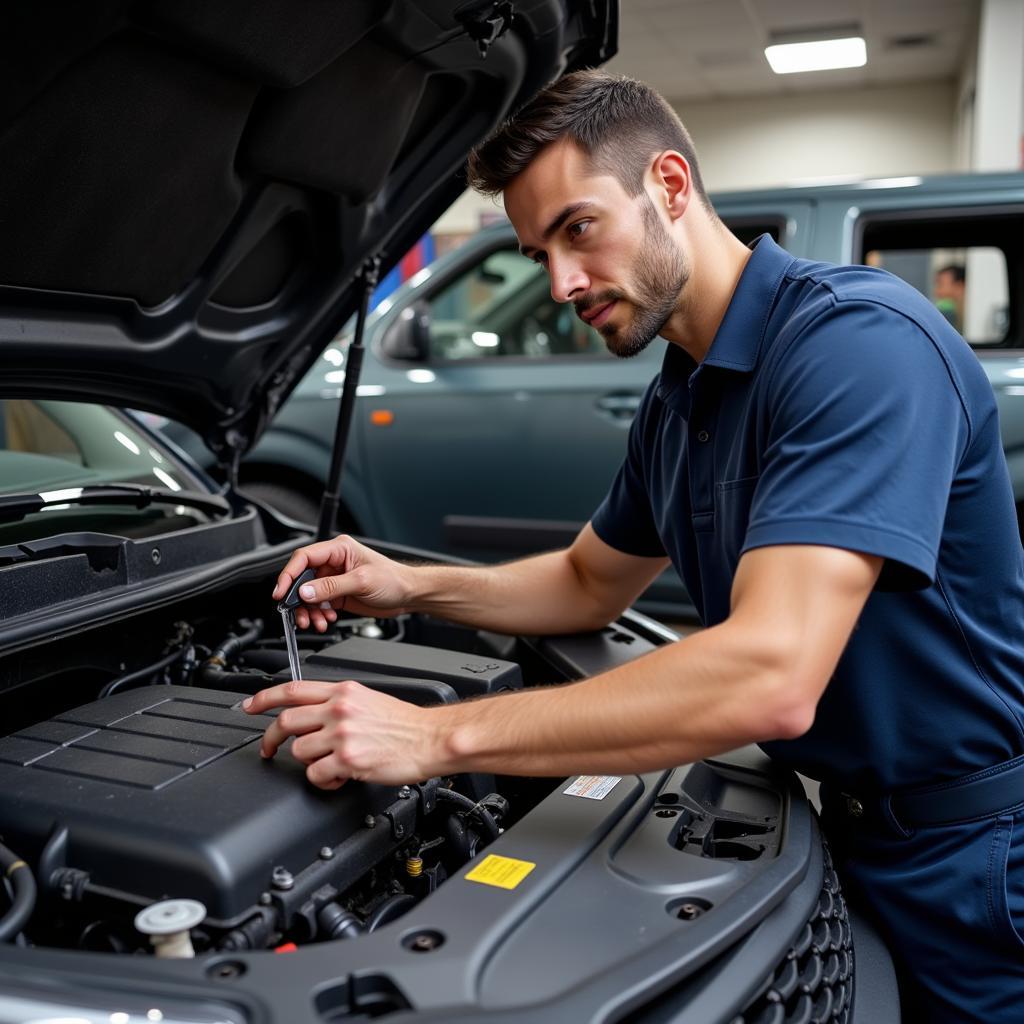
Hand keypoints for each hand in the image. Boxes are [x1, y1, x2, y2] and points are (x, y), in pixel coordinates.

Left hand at [243, 680, 441, 787]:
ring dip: (308, 763)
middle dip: (270, 739)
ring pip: (298, 751)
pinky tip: (338, 777)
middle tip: (268, 749)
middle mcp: (339, 709)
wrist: (430, 738)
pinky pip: (316, 775)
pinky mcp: (347, 760)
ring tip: (327, 765)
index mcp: (343, 691)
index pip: (292, 689)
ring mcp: (342, 735)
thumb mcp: (368, 699)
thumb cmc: (405, 723)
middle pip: (286, 721)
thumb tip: (314, 712)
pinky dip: (323, 781)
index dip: (264, 698)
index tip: (249, 706)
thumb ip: (339, 702)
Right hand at [271, 535, 414, 631]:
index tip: (281, 593)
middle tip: (298, 614)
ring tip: (317, 622)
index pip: (303, 557)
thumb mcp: (361, 581)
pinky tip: (326, 620)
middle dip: (298, 599)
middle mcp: (333, 562)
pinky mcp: (337, 594)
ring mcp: (334, 579)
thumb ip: (331, 586)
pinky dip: (318, 614)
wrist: (408, 595)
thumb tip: (305, 591)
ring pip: (308, 595)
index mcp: (338, 549)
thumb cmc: (393, 579)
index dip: (289, 574)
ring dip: (309, 611)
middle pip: (302, 579)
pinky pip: (318, 605)